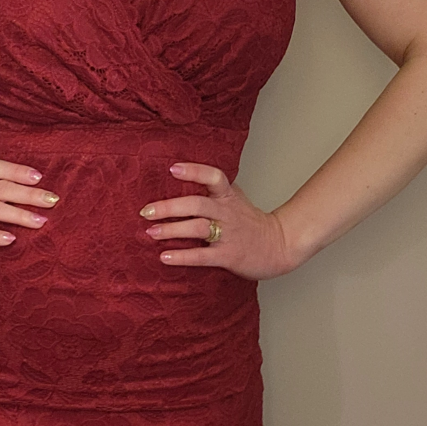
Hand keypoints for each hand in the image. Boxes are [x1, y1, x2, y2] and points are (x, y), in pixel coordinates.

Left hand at [139, 162, 295, 280]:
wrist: (280, 245)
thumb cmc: (251, 222)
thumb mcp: (235, 199)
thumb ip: (214, 191)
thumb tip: (181, 179)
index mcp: (228, 196)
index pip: (214, 177)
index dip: (194, 171)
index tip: (173, 168)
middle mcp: (227, 212)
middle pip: (197, 204)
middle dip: (169, 207)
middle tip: (146, 211)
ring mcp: (228, 234)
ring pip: (197, 228)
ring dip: (172, 230)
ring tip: (151, 232)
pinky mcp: (228, 256)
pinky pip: (202, 255)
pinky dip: (182, 256)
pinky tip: (165, 257)